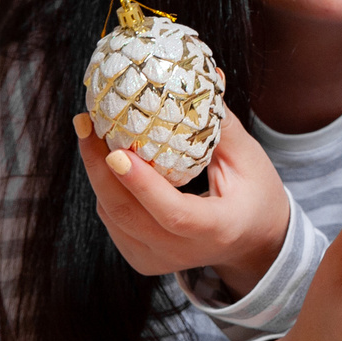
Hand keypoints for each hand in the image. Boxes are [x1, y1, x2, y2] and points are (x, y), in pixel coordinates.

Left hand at [74, 111, 289, 289]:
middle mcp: (184, 253)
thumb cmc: (255, 196)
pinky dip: (106, 188)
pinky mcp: (142, 259)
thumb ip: (221, 126)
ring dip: (98, 172)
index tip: (116, 150)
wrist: (253, 241)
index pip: (174, 214)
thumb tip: (204, 79)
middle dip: (99, 166)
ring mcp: (159, 260)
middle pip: (128, 214)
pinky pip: (112, 220)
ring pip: (113, 216)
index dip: (142, 184)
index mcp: (218, 229)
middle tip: (87, 123)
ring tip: (91, 132)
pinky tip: (107, 160)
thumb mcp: (248, 160)